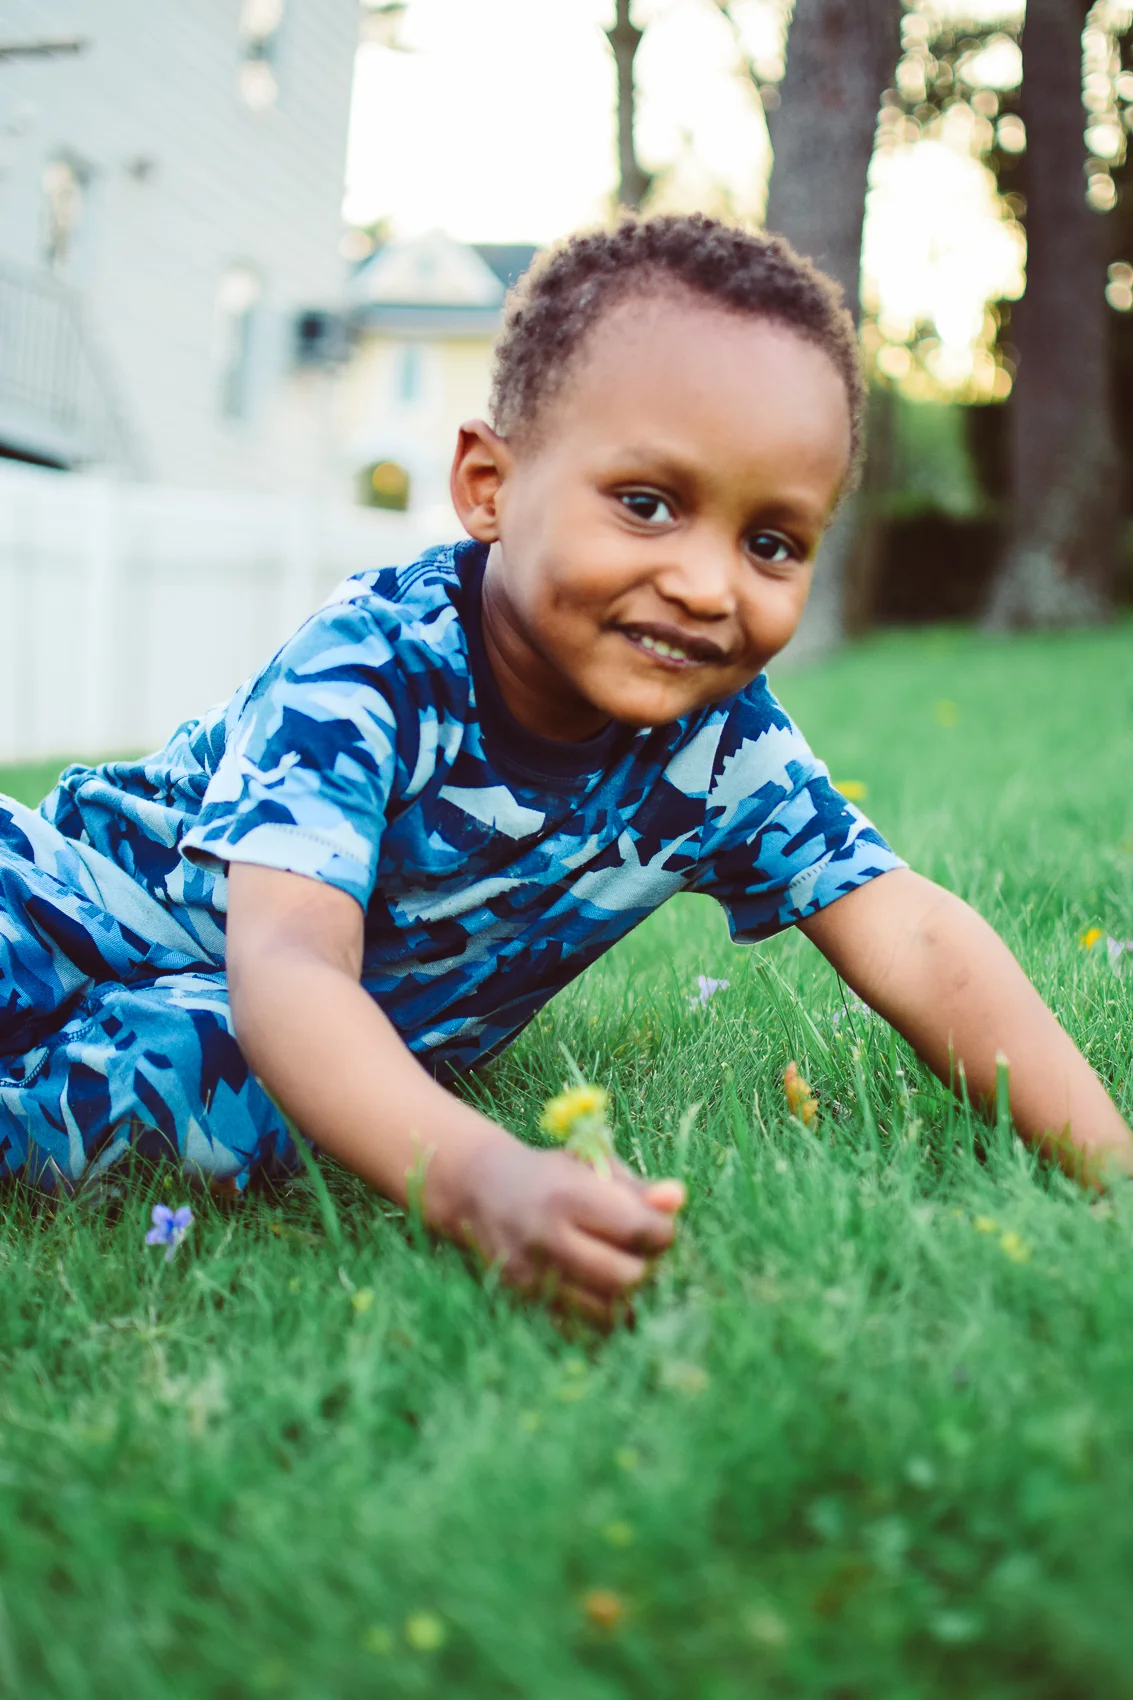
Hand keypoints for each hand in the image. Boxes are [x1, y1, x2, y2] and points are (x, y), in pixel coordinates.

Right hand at [440, 1137, 684, 1324]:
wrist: (481, 1192)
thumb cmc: (550, 1175)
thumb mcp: (592, 1166)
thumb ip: (637, 1188)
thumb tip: (678, 1199)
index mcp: (568, 1195)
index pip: (636, 1228)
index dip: (662, 1233)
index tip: (660, 1228)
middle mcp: (548, 1238)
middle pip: (626, 1277)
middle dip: (646, 1268)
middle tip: (641, 1254)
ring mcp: (534, 1275)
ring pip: (606, 1311)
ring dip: (627, 1297)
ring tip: (623, 1273)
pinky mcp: (526, 1301)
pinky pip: (581, 1327)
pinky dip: (601, 1315)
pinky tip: (602, 1292)